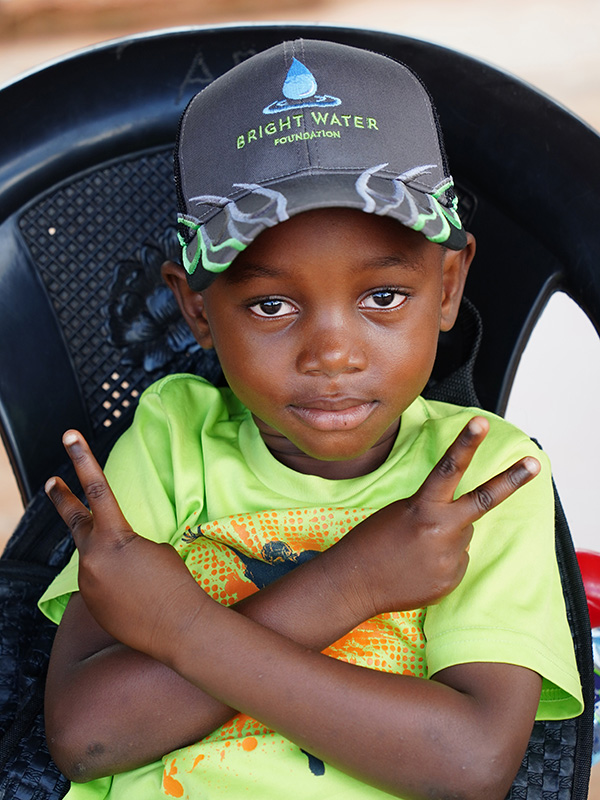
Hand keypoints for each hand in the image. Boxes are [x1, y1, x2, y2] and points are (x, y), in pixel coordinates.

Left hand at [45, 431, 203, 663]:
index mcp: (114, 536)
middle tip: (52, 481)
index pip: (97, 487)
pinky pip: (97, 583)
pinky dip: (113, 582)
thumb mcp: (153, 548)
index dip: (82, 459)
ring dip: (109, 558)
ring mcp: (87, 582)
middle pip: (73, 519)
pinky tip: (134, 595)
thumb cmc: (174, 582)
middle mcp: (92, 557)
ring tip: (136, 572)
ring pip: (92, 557)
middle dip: (63, 497)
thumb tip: (112, 549)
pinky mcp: (89, 604)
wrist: (177, 627)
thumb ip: (125, 541)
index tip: (70, 436)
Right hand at [328, 416, 540, 617]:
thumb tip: (465, 521)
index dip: (466, 443)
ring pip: (464, 536)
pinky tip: (418, 567)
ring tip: (415, 550)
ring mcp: (449, 558)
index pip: (449, 468)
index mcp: (422, 507)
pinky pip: (457, 562)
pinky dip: (442, 562)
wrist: (354, 583)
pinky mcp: (451, 580)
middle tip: (535, 463)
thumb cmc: (371, 542)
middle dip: (512, 479)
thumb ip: (434, 512)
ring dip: (447, 538)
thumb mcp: (399, 514)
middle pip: (484, 498)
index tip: (481, 422)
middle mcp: (441, 531)